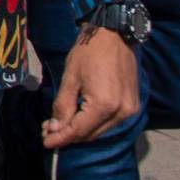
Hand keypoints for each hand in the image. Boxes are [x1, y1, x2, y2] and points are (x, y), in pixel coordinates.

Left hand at [43, 26, 139, 148]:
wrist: (115, 36)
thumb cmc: (89, 52)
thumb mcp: (70, 77)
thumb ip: (63, 105)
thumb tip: (55, 128)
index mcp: (104, 105)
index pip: (79, 130)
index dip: (61, 138)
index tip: (46, 143)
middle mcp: (121, 112)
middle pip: (90, 134)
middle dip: (68, 135)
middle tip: (48, 131)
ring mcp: (130, 110)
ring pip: (100, 131)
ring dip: (80, 131)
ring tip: (59, 125)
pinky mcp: (133, 106)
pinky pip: (110, 123)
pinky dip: (93, 124)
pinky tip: (78, 118)